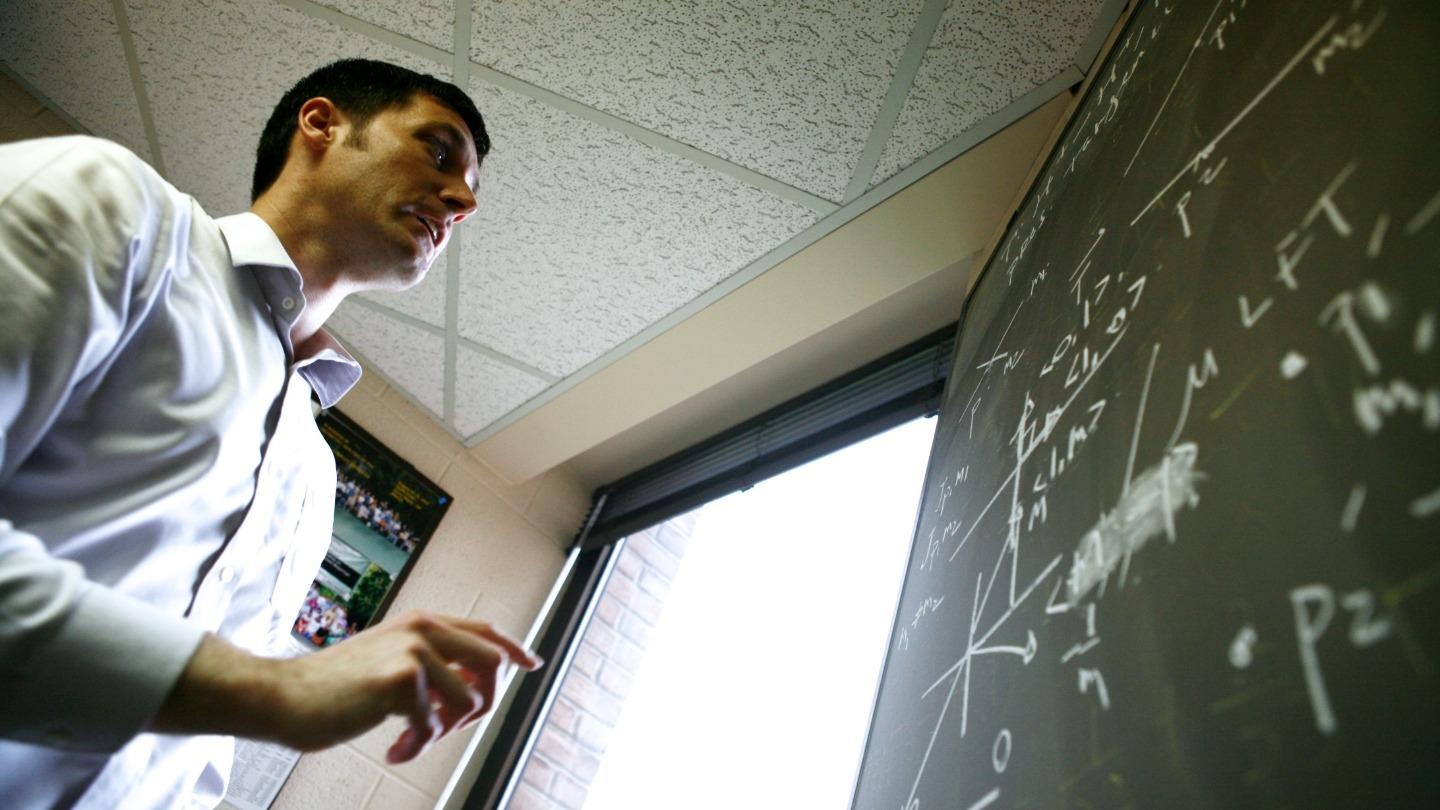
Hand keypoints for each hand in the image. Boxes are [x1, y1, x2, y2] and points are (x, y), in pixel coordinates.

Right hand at [150, 611, 542, 761]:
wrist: (282, 696)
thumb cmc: (331, 688)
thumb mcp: (386, 660)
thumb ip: (428, 663)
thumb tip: (471, 686)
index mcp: (421, 623)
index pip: (485, 630)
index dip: (514, 648)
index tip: (531, 664)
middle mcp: (423, 629)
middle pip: (493, 663)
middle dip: (482, 704)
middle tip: (446, 728)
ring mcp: (414, 651)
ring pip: (469, 701)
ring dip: (444, 733)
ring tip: (409, 741)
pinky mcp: (401, 681)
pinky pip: (435, 727)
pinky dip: (417, 748)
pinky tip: (394, 750)